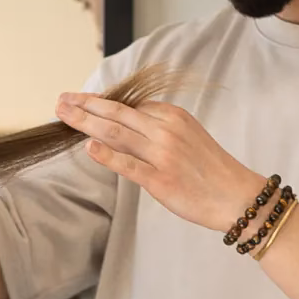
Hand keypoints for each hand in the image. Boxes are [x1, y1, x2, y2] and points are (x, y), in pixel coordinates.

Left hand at [55, 92, 264, 233]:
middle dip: (85, 106)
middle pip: (117, 114)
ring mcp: (163, 155)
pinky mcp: (161, 180)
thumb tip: (128, 125)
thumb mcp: (189, 136)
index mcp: (173, 116)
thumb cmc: (212, 170)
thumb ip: (159, 129)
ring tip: (64, 116)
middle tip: (60, 101)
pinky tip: (89, 147)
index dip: (100, 103)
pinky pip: (129, 165)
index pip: (129, 106)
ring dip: (86, 123)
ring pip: (117, 134)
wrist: (238, 197)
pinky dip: (108, 155)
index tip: (79, 100)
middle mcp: (166, 130)